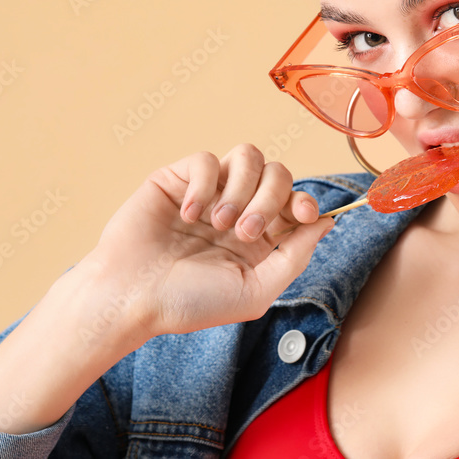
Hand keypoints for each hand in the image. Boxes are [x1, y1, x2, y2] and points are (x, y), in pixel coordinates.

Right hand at [82, 145, 333, 343]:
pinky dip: (203, 184)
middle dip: (271, 199)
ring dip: (241, 188)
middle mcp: (239, 209)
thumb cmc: (189, 303)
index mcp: (261, 238)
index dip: (306, 201)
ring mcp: (209, 192)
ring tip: (219, 223)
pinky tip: (188, 214)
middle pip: (279, 173)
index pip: (297, 202)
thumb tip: (328, 221)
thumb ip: (295, 256)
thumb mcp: (255, 291)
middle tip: (245, 233)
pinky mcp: (177, 179)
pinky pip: (206, 159)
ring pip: (248, 155)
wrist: (130, 297)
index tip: (303, 214)